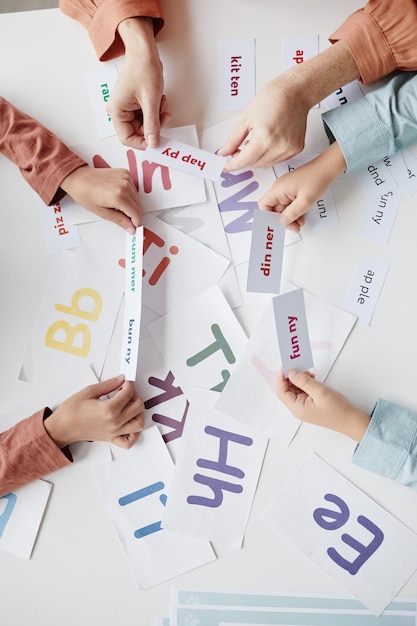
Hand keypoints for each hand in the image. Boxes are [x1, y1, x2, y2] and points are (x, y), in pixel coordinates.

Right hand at [44, 375, 143, 448]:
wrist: (62, 427)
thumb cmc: (71, 411)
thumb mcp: (88, 391)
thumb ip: (108, 385)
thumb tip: (120, 379)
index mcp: (108, 409)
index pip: (128, 393)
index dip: (128, 383)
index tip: (125, 381)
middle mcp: (114, 422)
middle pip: (138, 407)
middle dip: (135, 395)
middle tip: (126, 391)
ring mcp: (114, 432)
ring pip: (138, 424)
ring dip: (138, 413)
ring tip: (129, 405)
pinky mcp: (111, 439)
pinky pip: (129, 441)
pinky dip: (134, 433)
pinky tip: (129, 423)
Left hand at [60, 165, 141, 233]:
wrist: (78, 178)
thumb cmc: (85, 194)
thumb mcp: (102, 213)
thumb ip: (120, 221)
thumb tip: (131, 228)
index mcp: (119, 196)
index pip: (136, 213)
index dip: (136, 223)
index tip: (134, 228)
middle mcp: (125, 185)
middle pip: (138, 206)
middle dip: (134, 216)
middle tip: (127, 221)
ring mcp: (126, 178)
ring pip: (137, 198)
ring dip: (132, 206)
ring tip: (118, 207)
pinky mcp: (125, 173)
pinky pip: (134, 189)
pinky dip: (130, 196)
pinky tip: (119, 197)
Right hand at [108, 17, 170, 149]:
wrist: (144, 51)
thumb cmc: (143, 69)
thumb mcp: (150, 101)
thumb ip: (152, 125)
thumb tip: (153, 143)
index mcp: (116, 111)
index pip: (127, 138)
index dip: (142, 143)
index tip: (156, 142)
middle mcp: (119, 111)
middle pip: (137, 132)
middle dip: (153, 126)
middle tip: (164, 117)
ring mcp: (127, 107)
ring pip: (144, 124)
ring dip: (156, 118)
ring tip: (161, 103)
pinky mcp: (135, 103)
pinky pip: (146, 115)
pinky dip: (156, 111)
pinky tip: (159, 100)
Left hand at [218, 40, 358, 171]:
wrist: (296, 92)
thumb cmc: (273, 98)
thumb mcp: (246, 117)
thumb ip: (233, 139)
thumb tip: (225, 152)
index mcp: (265, 137)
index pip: (244, 160)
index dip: (233, 165)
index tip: (227, 166)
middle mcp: (279, 146)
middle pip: (254, 164)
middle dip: (244, 159)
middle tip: (238, 149)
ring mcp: (289, 149)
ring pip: (265, 164)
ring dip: (256, 158)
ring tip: (254, 142)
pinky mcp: (296, 149)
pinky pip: (277, 160)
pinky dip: (268, 155)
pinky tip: (266, 143)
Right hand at [259, 143, 345, 232]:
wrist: (329, 167)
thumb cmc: (318, 178)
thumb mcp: (305, 201)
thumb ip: (292, 213)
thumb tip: (282, 221)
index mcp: (278, 189)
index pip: (264, 206)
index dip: (268, 217)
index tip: (276, 226)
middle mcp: (280, 188)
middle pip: (274, 209)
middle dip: (283, 220)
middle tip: (294, 228)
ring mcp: (286, 189)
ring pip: (283, 208)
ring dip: (290, 217)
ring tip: (300, 224)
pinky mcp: (293, 190)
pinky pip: (289, 204)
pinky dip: (295, 211)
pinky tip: (302, 216)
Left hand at [276, 369, 369, 441]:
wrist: (351, 421)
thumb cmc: (338, 410)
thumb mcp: (320, 391)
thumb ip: (304, 382)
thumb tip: (291, 373)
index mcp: (297, 408)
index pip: (282, 391)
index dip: (281, 378)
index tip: (285, 367)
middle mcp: (298, 409)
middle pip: (287, 390)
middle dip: (290, 377)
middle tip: (297, 366)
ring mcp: (304, 407)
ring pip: (295, 390)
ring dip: (299, 380)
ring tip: (307, 372)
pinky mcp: (311, 405)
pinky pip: (303, 392)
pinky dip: (305, 384)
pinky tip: (312, 378)